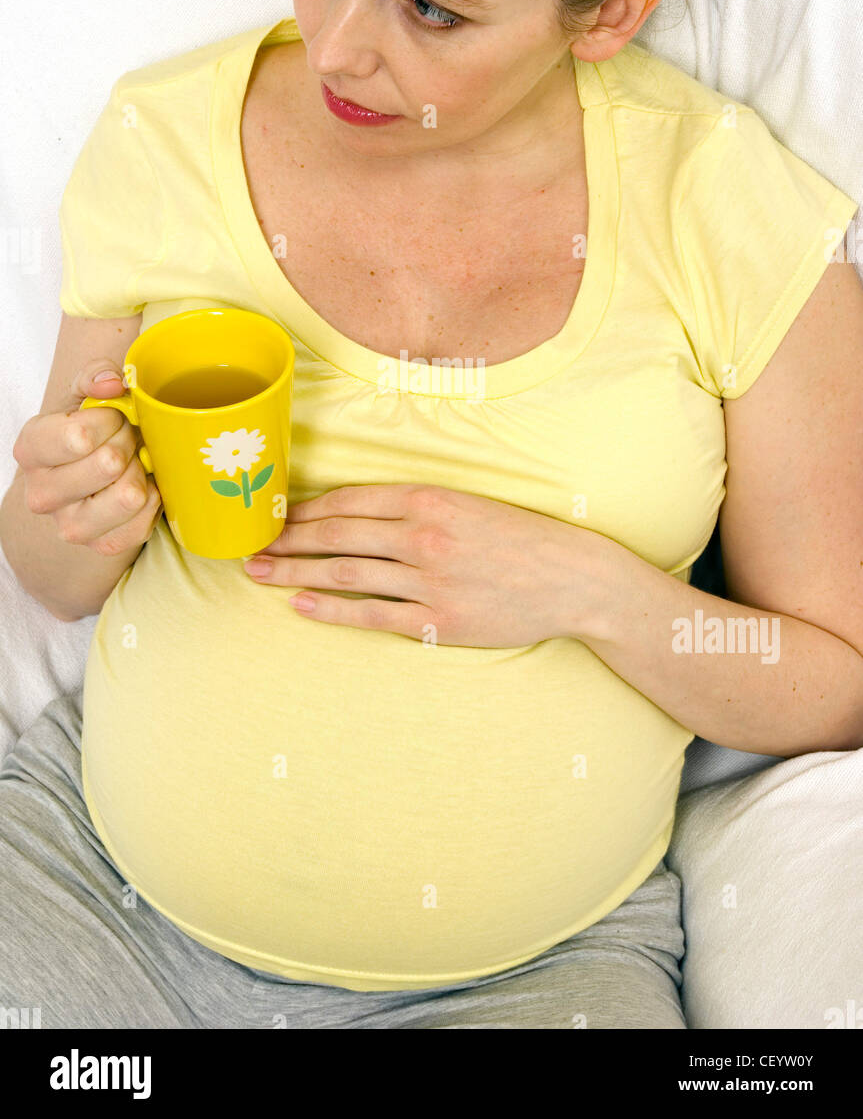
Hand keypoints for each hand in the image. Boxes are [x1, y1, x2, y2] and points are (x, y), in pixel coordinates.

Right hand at [13, 359, 161, 555]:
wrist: (85, 481)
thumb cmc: (86, 432)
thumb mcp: (82, 396)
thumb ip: (93, 377)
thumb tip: (113, 383)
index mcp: (31, 449)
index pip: (80, 436)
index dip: (108, 420)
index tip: (109, 418)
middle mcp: (42, 494)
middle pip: (109, 464)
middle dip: (127, 444)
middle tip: (125, 441)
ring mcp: (71, 527)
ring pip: (129, 496)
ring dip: (140, 473)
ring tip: (131, 465)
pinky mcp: (102, 546)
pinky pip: (145, 520)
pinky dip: (152, 500)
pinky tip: (139, 487)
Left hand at [242, 483, 606, 646]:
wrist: (572, 579)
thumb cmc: (519, 539)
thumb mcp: (468, 505)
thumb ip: (416, 506)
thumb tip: (357, 513)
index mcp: (430, 498)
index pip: (350, 500)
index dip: (305, 509)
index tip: (275, 515)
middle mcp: (423, 534)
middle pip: (337, 535)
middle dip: (287, 539)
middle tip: (250, 545)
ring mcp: (429, 579)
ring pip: (345, 573)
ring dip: (296, 572)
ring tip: (261, 573)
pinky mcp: (438, 620)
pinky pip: (372, 614)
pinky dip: (331, 610)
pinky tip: (301, 605)